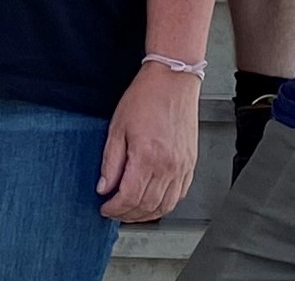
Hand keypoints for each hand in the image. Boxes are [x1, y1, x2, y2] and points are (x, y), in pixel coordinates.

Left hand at [96, 62, 199, 221]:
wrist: (173, 80)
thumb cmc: (146, 97)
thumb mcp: (117, 127)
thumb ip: (110, 161)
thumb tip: (104, 186)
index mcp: (148, 157)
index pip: (129, 197)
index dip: (114, 208)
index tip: (105, 208)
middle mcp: (168, 166)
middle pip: (147, 206)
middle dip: (127, 214)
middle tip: (115, 211)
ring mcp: (182, 166)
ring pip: (165, 206)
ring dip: (146, 214)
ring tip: (131, 211)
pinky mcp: (190, 163)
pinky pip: (179, 195)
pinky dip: (165, 205)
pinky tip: (153, 202)